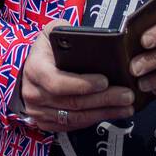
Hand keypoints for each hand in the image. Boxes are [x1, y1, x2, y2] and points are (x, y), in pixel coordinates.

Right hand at [16, 21, 135, 131]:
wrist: (29, 71)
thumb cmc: (46, 50)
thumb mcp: (51, 32)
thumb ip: (66, 30)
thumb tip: (90, 37)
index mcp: (35, 69)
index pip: (58, 82)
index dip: (83, 84)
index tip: (105, 81)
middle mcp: (33, 93)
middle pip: (73, 102)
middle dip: (104, 100)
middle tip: (127, 95)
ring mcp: (38, 111)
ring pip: (76, 118)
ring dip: (104, 113)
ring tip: (126, 107)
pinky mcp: (45, 123)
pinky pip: (73, 125)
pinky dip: (94, 120)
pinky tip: (112, 113)